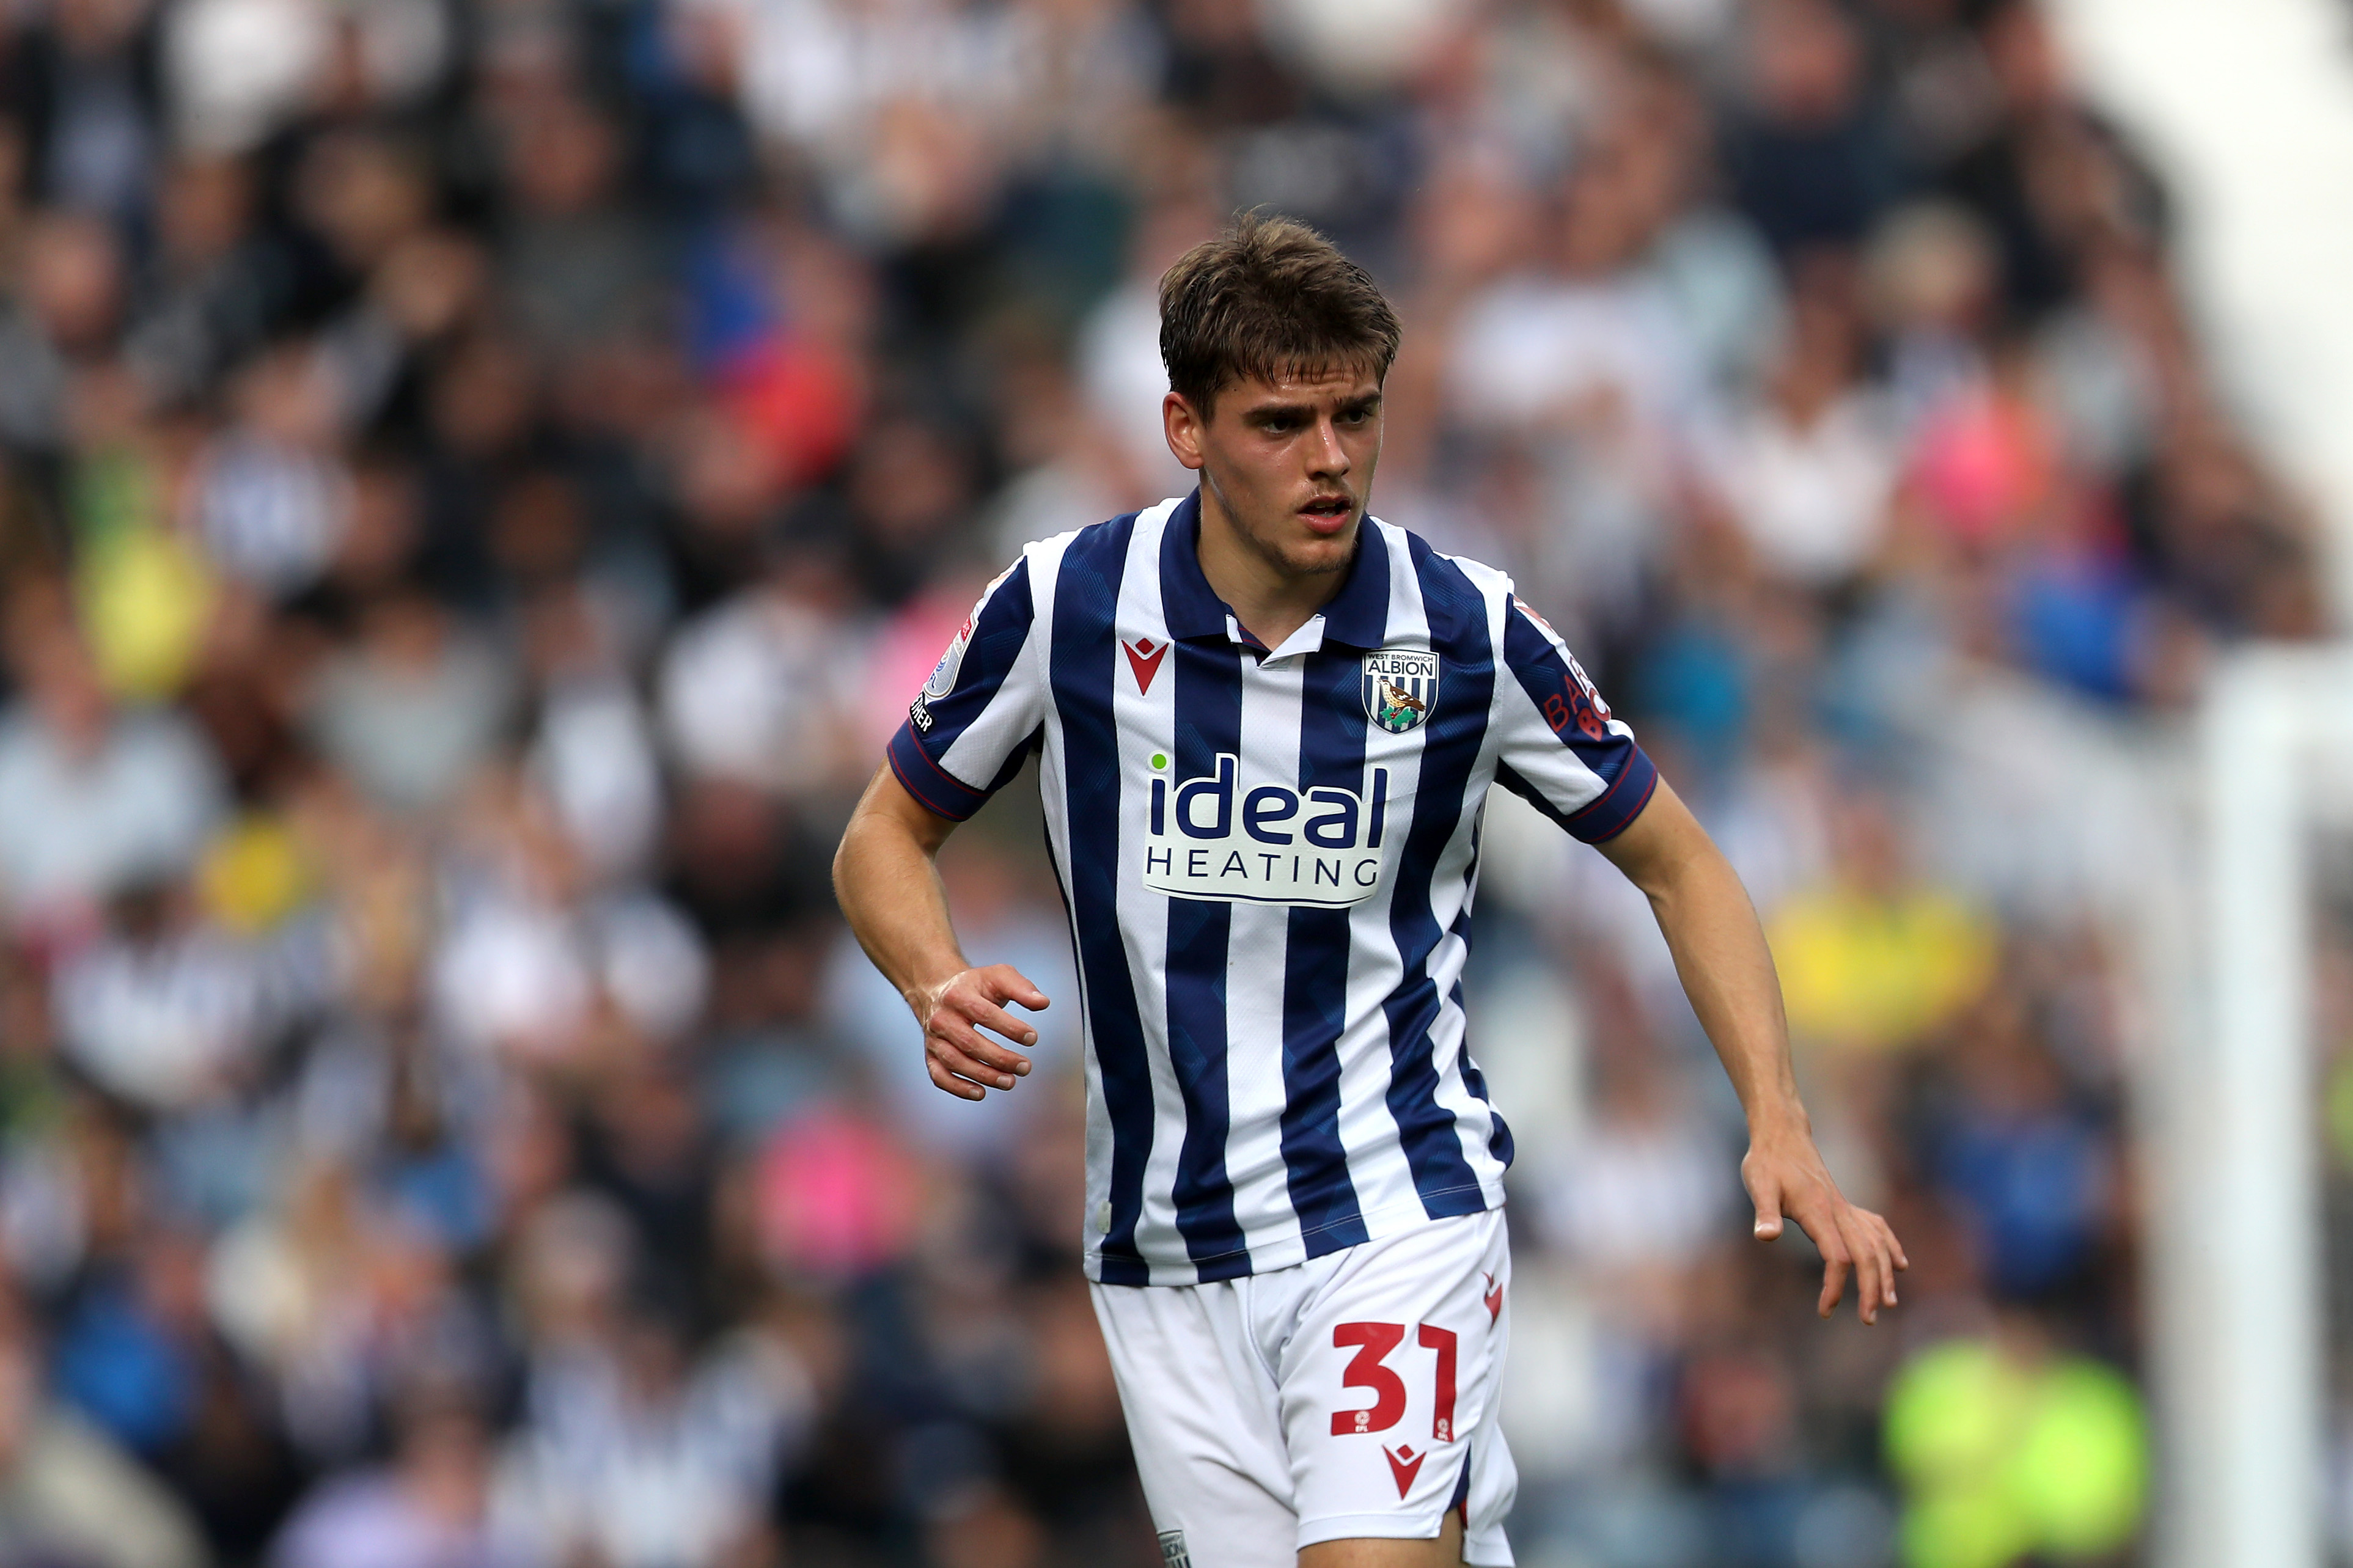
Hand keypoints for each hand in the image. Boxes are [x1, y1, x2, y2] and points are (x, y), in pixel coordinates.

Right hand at [907, 965, 1049, 1099]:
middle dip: (1000, 1058)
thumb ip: (1021, 988)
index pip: (984, 1014)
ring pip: (955, 1062)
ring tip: (1011, 1082)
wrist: (938, 991)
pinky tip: (981, 1093)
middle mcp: (941, 1018)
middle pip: (969, 1043)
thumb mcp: (998, 977)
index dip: (1009, 1028)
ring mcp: (933, 1039)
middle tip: (1026, 1067)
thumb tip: (1043, 1003)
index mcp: (958, 995)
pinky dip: (958, 1088)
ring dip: (984, 1076)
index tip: (1033, 1038)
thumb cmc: (976, 986)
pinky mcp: (930, 1056)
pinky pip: (940, 1076)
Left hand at [1742, 1128, 1908, 1324]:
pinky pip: (1876, 1227)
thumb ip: (1764, 1212)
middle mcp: (1839, 1210)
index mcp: (1819, 1211)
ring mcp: (1845, 1207)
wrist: (1782, 1134)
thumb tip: (1765, 1237)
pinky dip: (1890, 1246)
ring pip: (1876, 1243)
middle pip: (1866, 1255)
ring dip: (1885, 1273)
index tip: (1825, 1311)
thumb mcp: (1758, 1185)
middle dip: (1872, 1289)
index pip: (1837, 1257)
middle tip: (1869, 1320)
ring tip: (1889, 1303)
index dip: (1835, 1286)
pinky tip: (1899, 1263)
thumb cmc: (1767, 1162)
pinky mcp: (1844, 1204)